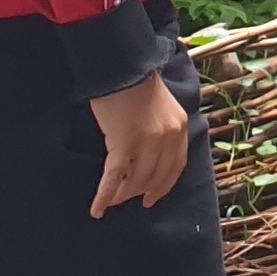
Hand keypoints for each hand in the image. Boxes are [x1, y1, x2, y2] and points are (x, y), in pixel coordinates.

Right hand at [85, 74, 192, 216]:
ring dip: (122, 195)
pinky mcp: (124, 144)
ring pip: (136, 180)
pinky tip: (97, 209)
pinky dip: (105, 196)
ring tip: (111, 201)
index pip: (176, 166)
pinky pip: (114, 178)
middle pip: (156, 177)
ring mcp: (147, 142)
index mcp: (179, 127)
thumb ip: (163, 128)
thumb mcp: (161, 107)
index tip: (152, 197)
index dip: (164, 185)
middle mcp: (168, 138)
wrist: (122, 66)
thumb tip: (152, 152)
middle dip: (141, 191)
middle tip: (128, 200)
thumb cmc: (136, 83)